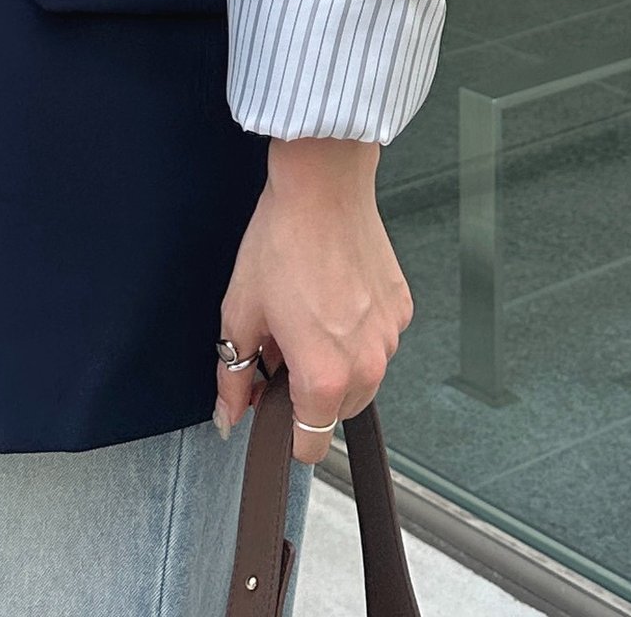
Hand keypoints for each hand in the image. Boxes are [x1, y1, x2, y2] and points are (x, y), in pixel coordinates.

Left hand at [214, 137, 412, 463]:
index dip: (285, 434)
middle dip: (307, 393)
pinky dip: (357, 332)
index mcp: (323, 375)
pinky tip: (333, 295)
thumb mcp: (241, 312)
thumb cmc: (281, 242)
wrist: (323, 187)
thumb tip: (229, 415)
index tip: (270, 408)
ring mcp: (389, 337)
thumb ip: (234, 374)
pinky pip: (378, 341)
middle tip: (281, 347)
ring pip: (361, 378)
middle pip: (336, 412)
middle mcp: (366, 365)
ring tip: (307, 315)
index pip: (310, 444)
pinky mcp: (402, 310)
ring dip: (335, 364)